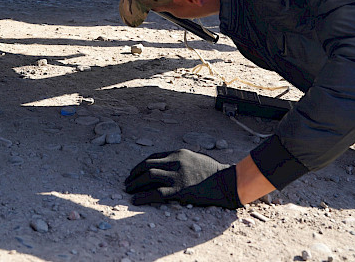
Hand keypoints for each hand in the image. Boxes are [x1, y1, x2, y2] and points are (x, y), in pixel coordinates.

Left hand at [124, 149, 241, 208]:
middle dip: (134, 174)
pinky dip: (143, 196)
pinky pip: (156, 193)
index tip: (134, 172)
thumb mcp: (195, 158)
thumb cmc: (213, 172)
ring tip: (128, 190)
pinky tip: (135, 200)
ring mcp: (177, 176)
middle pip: (147, 165)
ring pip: (148, 177)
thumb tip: (167, 166)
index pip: (153, 157)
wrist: (227, 182)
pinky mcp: (180, 191)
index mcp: (178, 154)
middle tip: (127, 182)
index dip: (141, 165)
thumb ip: (180, 160)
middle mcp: (175, 162)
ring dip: (135, 184)